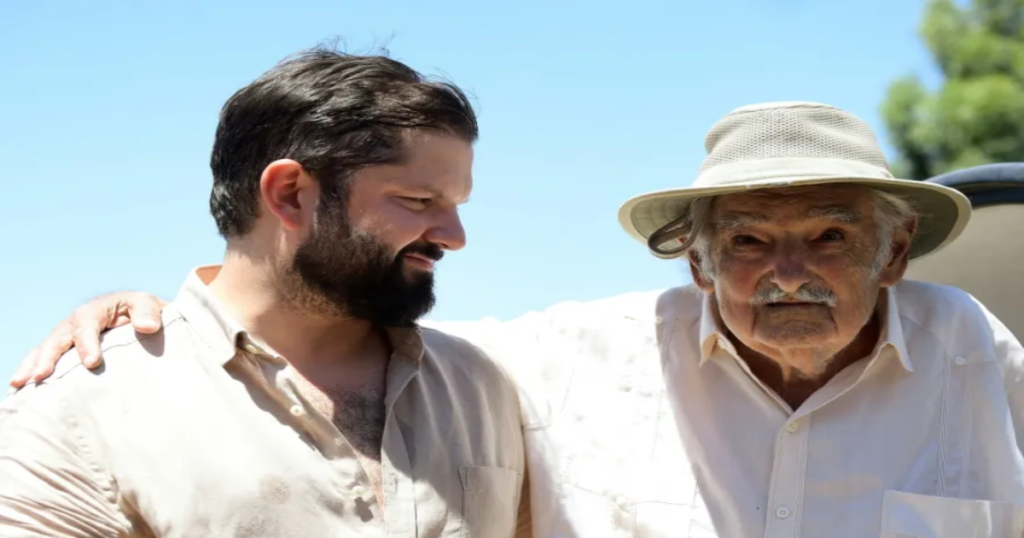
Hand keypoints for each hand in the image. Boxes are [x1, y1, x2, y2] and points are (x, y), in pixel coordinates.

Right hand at [10, 292, 167, 387]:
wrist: (144, 320)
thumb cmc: (147, 314)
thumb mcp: (150, 306)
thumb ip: (148, 313)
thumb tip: (147, 327)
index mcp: (97, 309)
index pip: (86, 323)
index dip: (87, 342)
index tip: (91, 363)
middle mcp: (77, 322)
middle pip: (59, 336)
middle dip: (49, 356)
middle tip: (42, 375)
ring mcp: (68, 336)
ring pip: (45, 348)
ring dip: (32, 365)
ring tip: (21, 383)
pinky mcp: (65, 351)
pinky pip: (43, 359)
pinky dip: (30, 370)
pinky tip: (20, 389)